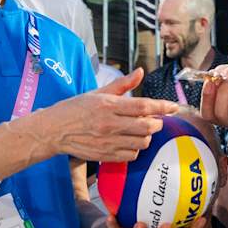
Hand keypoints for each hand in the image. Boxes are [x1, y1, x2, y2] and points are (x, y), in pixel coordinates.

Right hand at [52, 70, 176, 161]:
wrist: (53, 130)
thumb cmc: (75, 108)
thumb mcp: (98, 92)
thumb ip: (122, 84)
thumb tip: (140, 72)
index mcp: (109, 105)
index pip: (144, 106)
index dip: (162, 106)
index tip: (174, 106)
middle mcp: (110, 124)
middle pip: (147, 126)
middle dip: (157, 123)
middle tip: (155, 120)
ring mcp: (107, 142)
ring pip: (142, 142)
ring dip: (147, 136)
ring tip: (141, 130)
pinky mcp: (105, 155)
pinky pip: (131, 155)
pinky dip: (135, 149)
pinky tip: (130, 142)